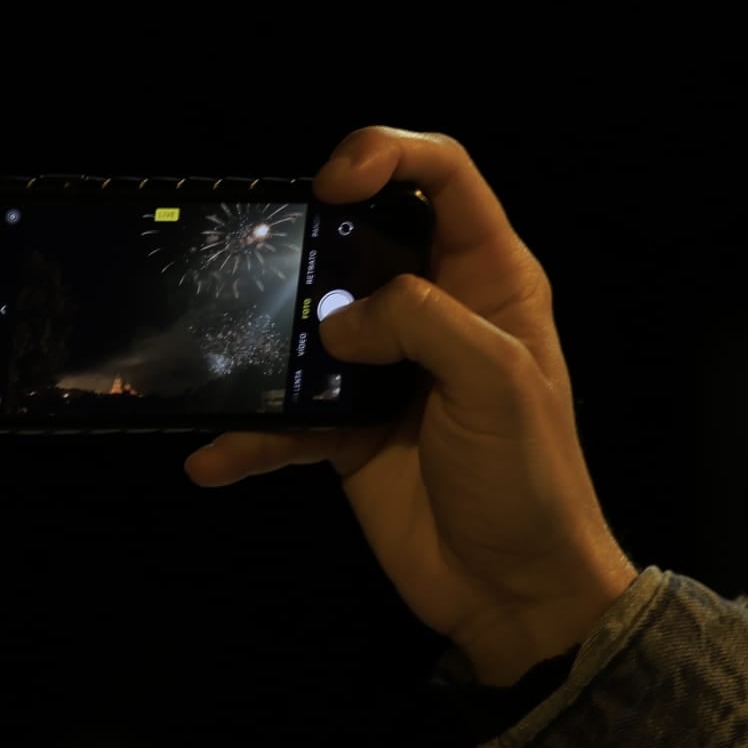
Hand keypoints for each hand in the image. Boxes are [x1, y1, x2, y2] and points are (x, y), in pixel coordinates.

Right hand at [184, 127, 636, 685]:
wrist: (515, 593)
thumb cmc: (531, 480)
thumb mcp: (497, 381)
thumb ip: (422, 321)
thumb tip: (338, 324)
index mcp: (489, 280)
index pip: (443, 177)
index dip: (387, 155)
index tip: (333, 183)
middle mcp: (435, 311)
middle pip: (360, 237)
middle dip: (309, 244)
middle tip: (272, 270)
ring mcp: (386, 370)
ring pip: (310, 324)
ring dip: (267, 342)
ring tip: (233, 362)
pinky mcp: (348, 430)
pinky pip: (285, 418)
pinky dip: (249, 435)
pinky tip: (216, 454)